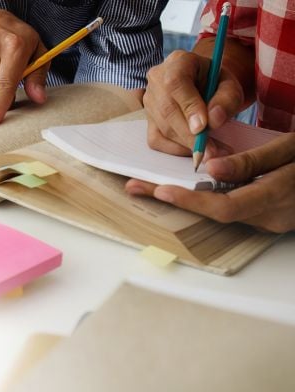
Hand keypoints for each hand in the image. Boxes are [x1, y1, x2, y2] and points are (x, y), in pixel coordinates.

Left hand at [125, 132, 294, 232]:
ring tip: (149, 187)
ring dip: (185, 200)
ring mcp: (270, 221)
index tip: (161, 190)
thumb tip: (213, 169)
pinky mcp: (268, 217)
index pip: (225, 208)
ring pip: (220, 212)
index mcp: (277, 197)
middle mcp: (271, 217)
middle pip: (213, 213)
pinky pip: (232, 209)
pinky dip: (206, 199)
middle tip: (135, 188)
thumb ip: (253, 161)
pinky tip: (184, 188)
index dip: (191, 201)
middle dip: (174, 200)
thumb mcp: (290, 148)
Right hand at [143, 50, 244, 158]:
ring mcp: (148, 100)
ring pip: (162, 127)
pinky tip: (194, 149)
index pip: (176, 83)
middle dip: (190, 135)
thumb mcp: (229, 84)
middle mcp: (156, 79)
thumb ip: (226, 99)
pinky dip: (175, 149)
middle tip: (212, 151)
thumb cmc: (215, 82)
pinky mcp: (147, 119)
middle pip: (167, 110)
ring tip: (211, 152)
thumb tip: (213, 121)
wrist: (202, 84)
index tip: (203, 127)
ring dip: (187, 144)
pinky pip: (156, 139)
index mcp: (177, 62)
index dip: (188, 107)